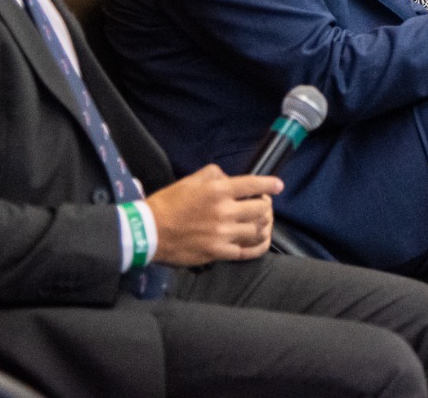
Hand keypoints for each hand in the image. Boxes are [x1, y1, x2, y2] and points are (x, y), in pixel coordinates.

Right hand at [145, 166, 279, 265]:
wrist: (150, 231)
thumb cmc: (169, 203)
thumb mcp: (191, 180)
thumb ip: (214, 175)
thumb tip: (230, 179)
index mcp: (218, 190)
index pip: (253, 184)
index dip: (270, 184)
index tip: (278, 185)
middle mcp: (224, 211)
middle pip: (261, 208)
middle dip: (265, 205)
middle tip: (262, 205)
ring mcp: (223, 234)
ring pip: (257, 230)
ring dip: (261, 225)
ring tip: (258, 222)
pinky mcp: (218, 252)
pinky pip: (246, 251)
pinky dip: (256, 246)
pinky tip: (258, 242)